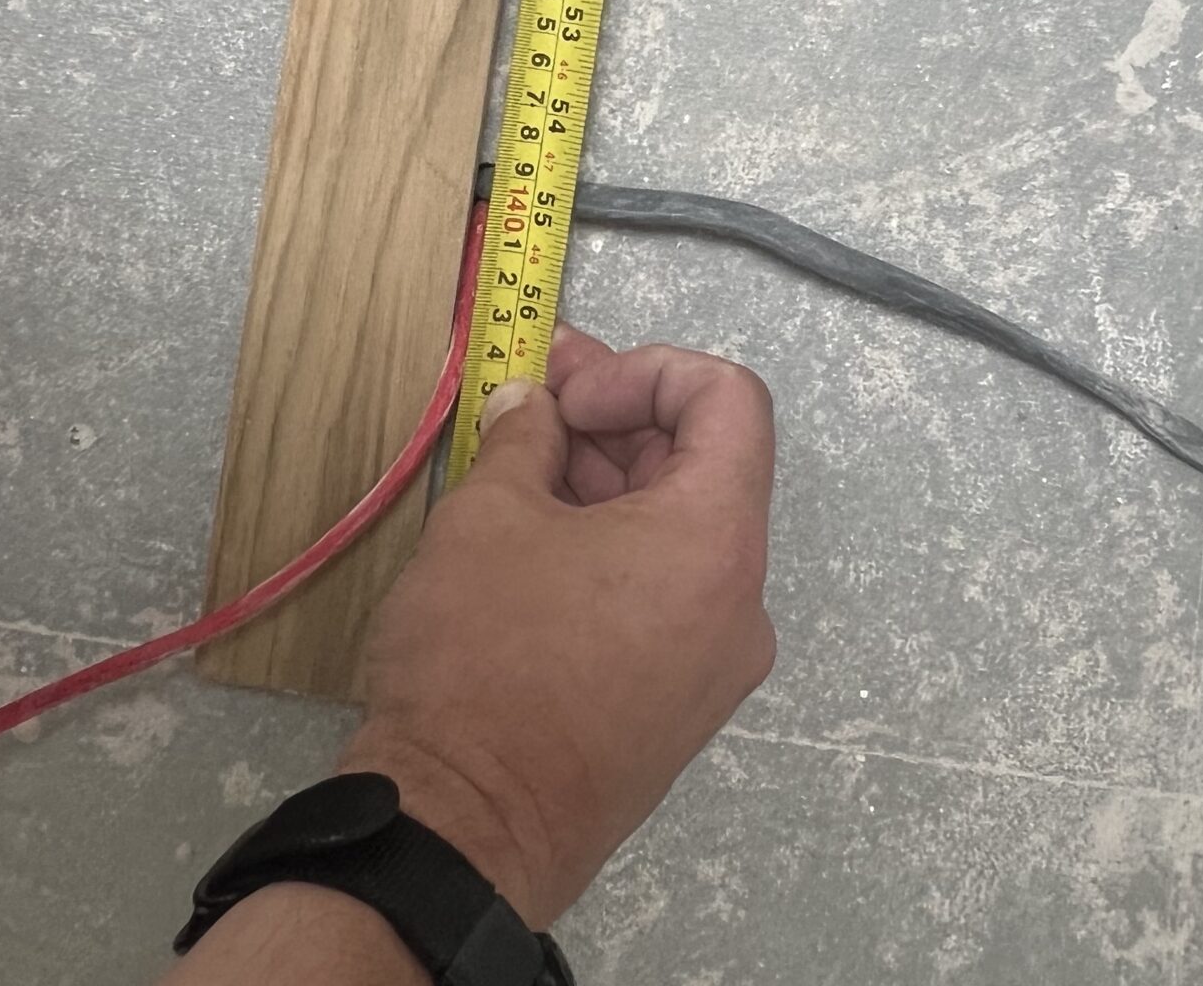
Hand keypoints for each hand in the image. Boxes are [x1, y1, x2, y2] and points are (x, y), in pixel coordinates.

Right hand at [338, 325, 777, 926]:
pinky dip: (609, 549)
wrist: (462, 832)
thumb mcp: (486, 516)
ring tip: (513, 467)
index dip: (646, 370)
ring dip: (605, 483)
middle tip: (527, 399)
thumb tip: (531, 406)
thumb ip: (522, 437)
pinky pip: (662, 595)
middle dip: (615, 420)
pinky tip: (530, 541)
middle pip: (705, 465)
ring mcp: (713, 664)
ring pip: (678, 532)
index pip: (728, 401)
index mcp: (717, 541)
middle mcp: (740, 602)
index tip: (566, 394)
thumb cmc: (480, 662)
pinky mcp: (675, 708)